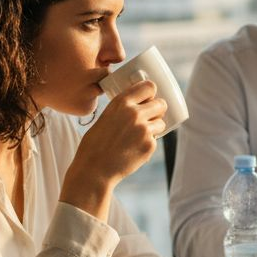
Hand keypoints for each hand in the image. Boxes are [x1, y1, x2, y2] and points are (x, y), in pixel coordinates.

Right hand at [61, 80, 166, 218]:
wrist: (94, 169)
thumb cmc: (95, 144)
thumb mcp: (106, 117)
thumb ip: (123, 109)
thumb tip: (140, 104)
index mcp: (121, 103)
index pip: (149, 87)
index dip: (151, 92)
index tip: (150, 97)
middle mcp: (135, 113)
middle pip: (161, 104)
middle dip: (158, 110)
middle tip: (150, 116)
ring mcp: (144, 130)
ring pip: (161, 123)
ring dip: (154, 127)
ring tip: (137, 136)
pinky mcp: (150, 145)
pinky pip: (156, 139)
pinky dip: (148, 143)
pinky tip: (133, 148)